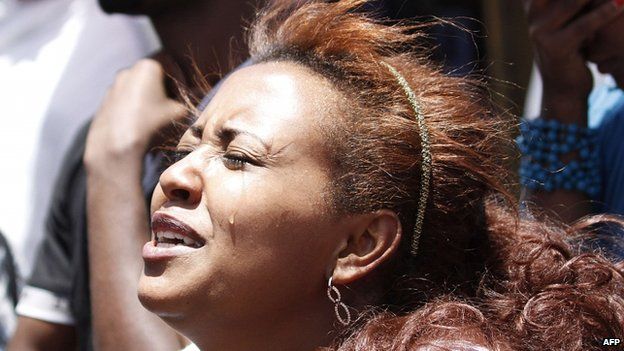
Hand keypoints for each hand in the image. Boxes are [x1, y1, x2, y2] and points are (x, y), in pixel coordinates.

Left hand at [84, 59, 186, 168]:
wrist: (118, 146)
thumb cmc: (152, 125)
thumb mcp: (180, 113)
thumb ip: (190, 101)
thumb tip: (196, 97)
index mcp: (147, 67)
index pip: (172, 71)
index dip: (181, 86)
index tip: (184, 100)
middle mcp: (127, 72)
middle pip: (153, 81)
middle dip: (163, 94)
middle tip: (171, 112)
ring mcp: (113, 87)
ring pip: (137, 92)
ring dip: (148, 103)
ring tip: (155, 123)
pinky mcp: (104, 103)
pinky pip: (124, 105)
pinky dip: (133, 112)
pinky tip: (139, 128)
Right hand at [523, 0, 623, 116]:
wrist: (564, 84)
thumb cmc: (572, 43)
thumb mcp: (569, 14)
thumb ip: (573, 1)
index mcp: (534, 1)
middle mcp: (533, 13)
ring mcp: (540, 30)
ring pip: (574, 1)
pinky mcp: (554, 47)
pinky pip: (583, 26)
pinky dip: (603, 14)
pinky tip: (620, 5)